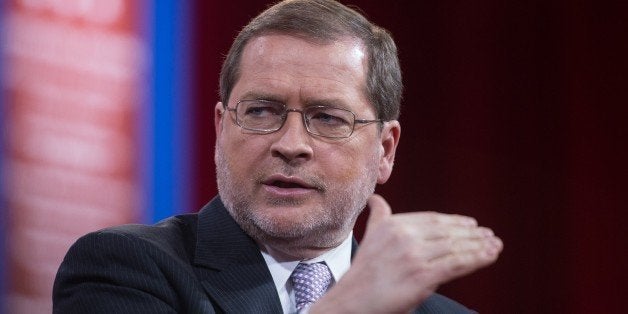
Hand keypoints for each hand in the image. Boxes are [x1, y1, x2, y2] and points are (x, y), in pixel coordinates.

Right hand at [311, 194, 502, 312]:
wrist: (353, 300)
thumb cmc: (364, 273)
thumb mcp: (371, 237)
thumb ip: (379, 217)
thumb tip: (376, 199)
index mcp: (393, 225)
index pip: (433, 219)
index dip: (455, 221)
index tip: (472, 224)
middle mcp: (404, 236)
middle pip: (448, 231)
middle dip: (472, 234)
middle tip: (490, 235)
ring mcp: (414, 256)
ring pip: (455, 247)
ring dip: (480, 245)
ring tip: (495, 245)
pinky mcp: (422, 276)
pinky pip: (456, 264)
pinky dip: (477, 258)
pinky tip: (489, 256)